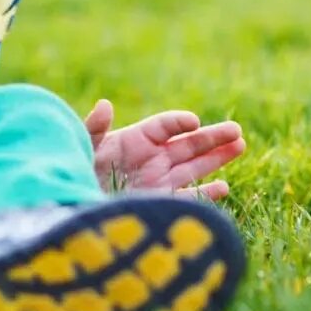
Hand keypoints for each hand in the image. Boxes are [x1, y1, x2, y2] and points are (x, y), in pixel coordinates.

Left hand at [83, 99, 245, 200]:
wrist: (69, 205)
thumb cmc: (71, 170)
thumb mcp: (81, 146)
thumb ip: (94, 128)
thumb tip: (105, 105)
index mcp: (134, 140)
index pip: (164, 126)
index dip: (179, 122)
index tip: (192, 123)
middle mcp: (151, 159)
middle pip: (187, 144)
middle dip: (212, 137)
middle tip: (236, 130)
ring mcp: (157, 182)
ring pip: (194, 167)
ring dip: (216, 158)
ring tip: (241, 146)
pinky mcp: (158, 204)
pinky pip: (186, 198)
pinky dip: (205, 194)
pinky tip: (224, 187)